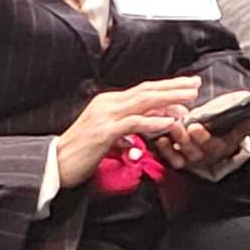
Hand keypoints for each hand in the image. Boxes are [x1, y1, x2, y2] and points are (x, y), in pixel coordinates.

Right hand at [52, 77, 207, 189]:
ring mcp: (105, 116)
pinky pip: (133, 123)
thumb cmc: (80, 152)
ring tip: (189, 99)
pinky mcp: (103, 132)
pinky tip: (169, 122)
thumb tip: (144, 130)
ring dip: (169, 100)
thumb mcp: (108, 136)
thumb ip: (126, 129)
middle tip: (196, 85)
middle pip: (147, 91)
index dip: (167, 86)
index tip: (188, 84)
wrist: (54, 164)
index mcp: (109, 103)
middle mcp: (107, 104)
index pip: (143, 90)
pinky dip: (153, 121)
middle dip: (174, 87)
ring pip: (143, 102)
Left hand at [154, 106, 249, 174]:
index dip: (202, 137)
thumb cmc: (226, 134)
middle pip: (193, 150)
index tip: (196, 126)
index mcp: (219, 147)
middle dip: (184, 138)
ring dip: (172, 142)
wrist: (216, 146)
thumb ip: (247, 122)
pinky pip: (168, 157)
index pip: (211, 144)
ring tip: (168, 128)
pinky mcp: (176, 157)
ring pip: (179, 154)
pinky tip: (160, 138)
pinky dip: (163, 149)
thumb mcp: (237, 129)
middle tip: (177, 125)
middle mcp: (203, 155)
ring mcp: (188, 157)